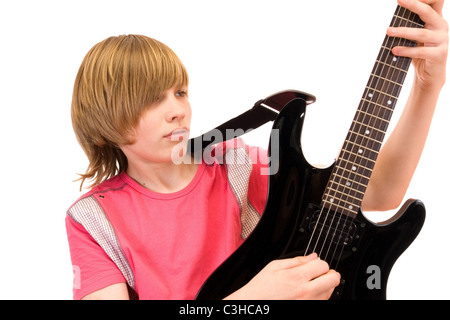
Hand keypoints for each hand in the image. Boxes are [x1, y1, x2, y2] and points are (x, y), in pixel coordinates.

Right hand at [225, 253, 340, 299]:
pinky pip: (323, 302)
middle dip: (329, 273)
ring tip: (312, 284)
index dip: (320, 262)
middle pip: (333, 279)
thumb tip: (312, 256)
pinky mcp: (308, 309)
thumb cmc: (262, 288)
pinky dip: (320, 296)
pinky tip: (309, 293)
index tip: (315, 264)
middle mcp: (305, 292)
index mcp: (296, 277)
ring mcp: (308, 303)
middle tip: (321, 273)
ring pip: (330, 291)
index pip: (323, 265)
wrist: (254, 304)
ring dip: (325, 285)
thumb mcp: (274, 266)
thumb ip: (296, 260)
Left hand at [387, 0, 447, 88]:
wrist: (428, 75)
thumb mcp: (414, 37)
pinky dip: (406, 50)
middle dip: (413, 5)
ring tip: (388, 31)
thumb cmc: (419, 53)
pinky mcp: (439, 54)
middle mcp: (441, 27)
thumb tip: (390, 19)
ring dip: (403, 31)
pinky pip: (421, 51)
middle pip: (428, 12)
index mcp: (435, 20)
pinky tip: (394, 50)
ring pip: (421, 33)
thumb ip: (408, 24)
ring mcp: (442, 40)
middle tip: (399, 0)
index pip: (434, 1)